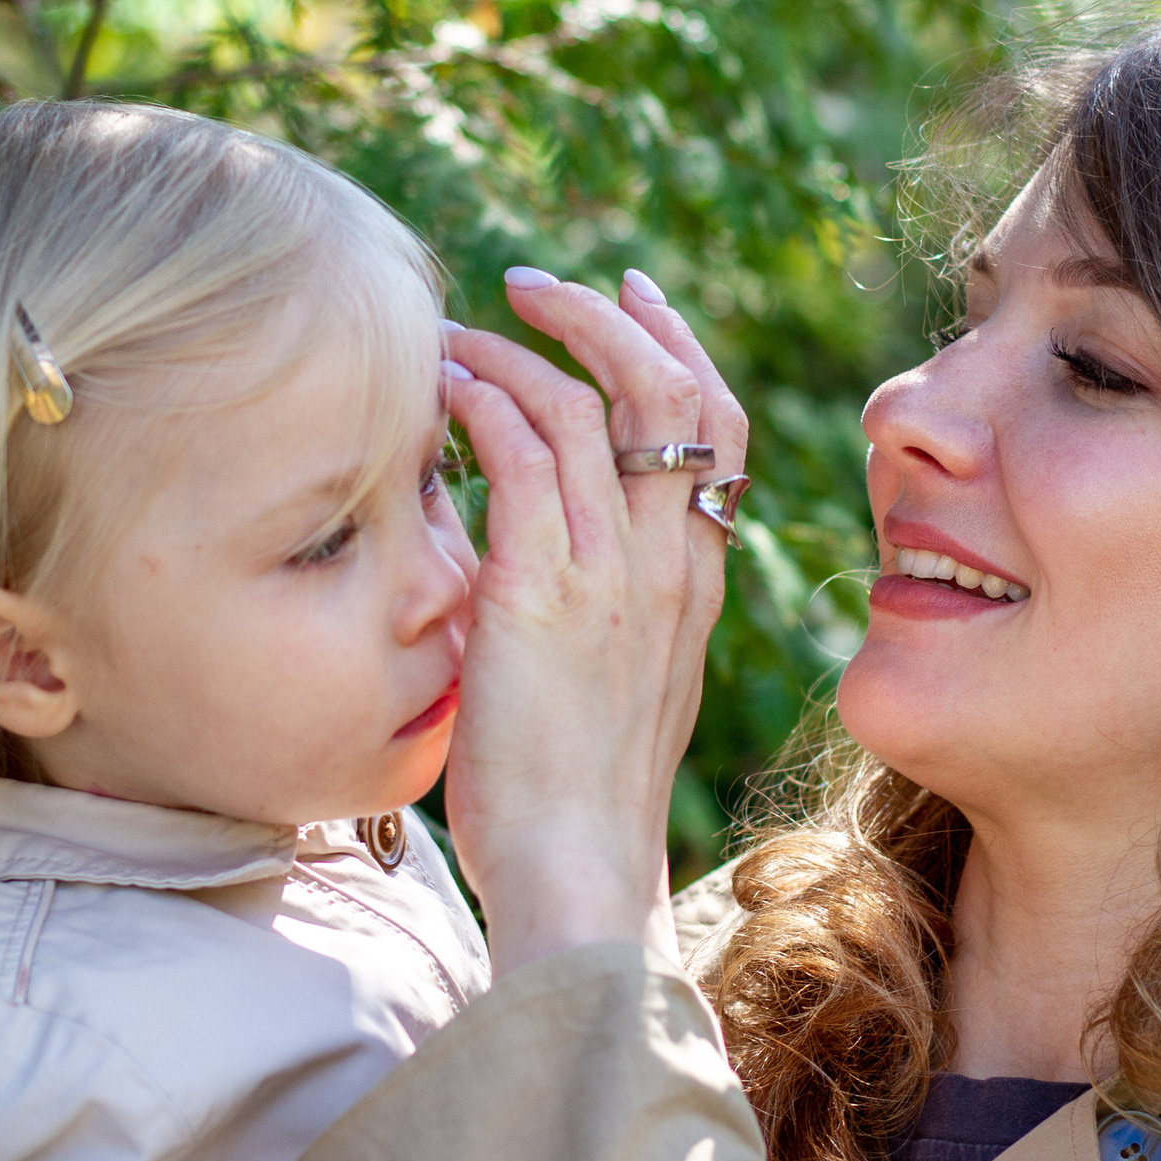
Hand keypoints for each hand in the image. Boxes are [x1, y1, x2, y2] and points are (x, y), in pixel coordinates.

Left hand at [440, 268, 748, 974]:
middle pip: (671, 390)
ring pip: (591, 407)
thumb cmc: (572, 800)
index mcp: (693, 585)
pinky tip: (443, 390)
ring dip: (516, 350)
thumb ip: (586, 608)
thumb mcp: (603, 686)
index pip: (716, 427)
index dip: (677, 345)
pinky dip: (482, 402)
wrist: (577, 875)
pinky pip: (522, 458)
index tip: (632, 294)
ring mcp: (611, 577)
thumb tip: (518, 549)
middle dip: (607, 316)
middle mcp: (669, 567)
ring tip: (454, 334)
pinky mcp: (542, 594)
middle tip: (537, 285)